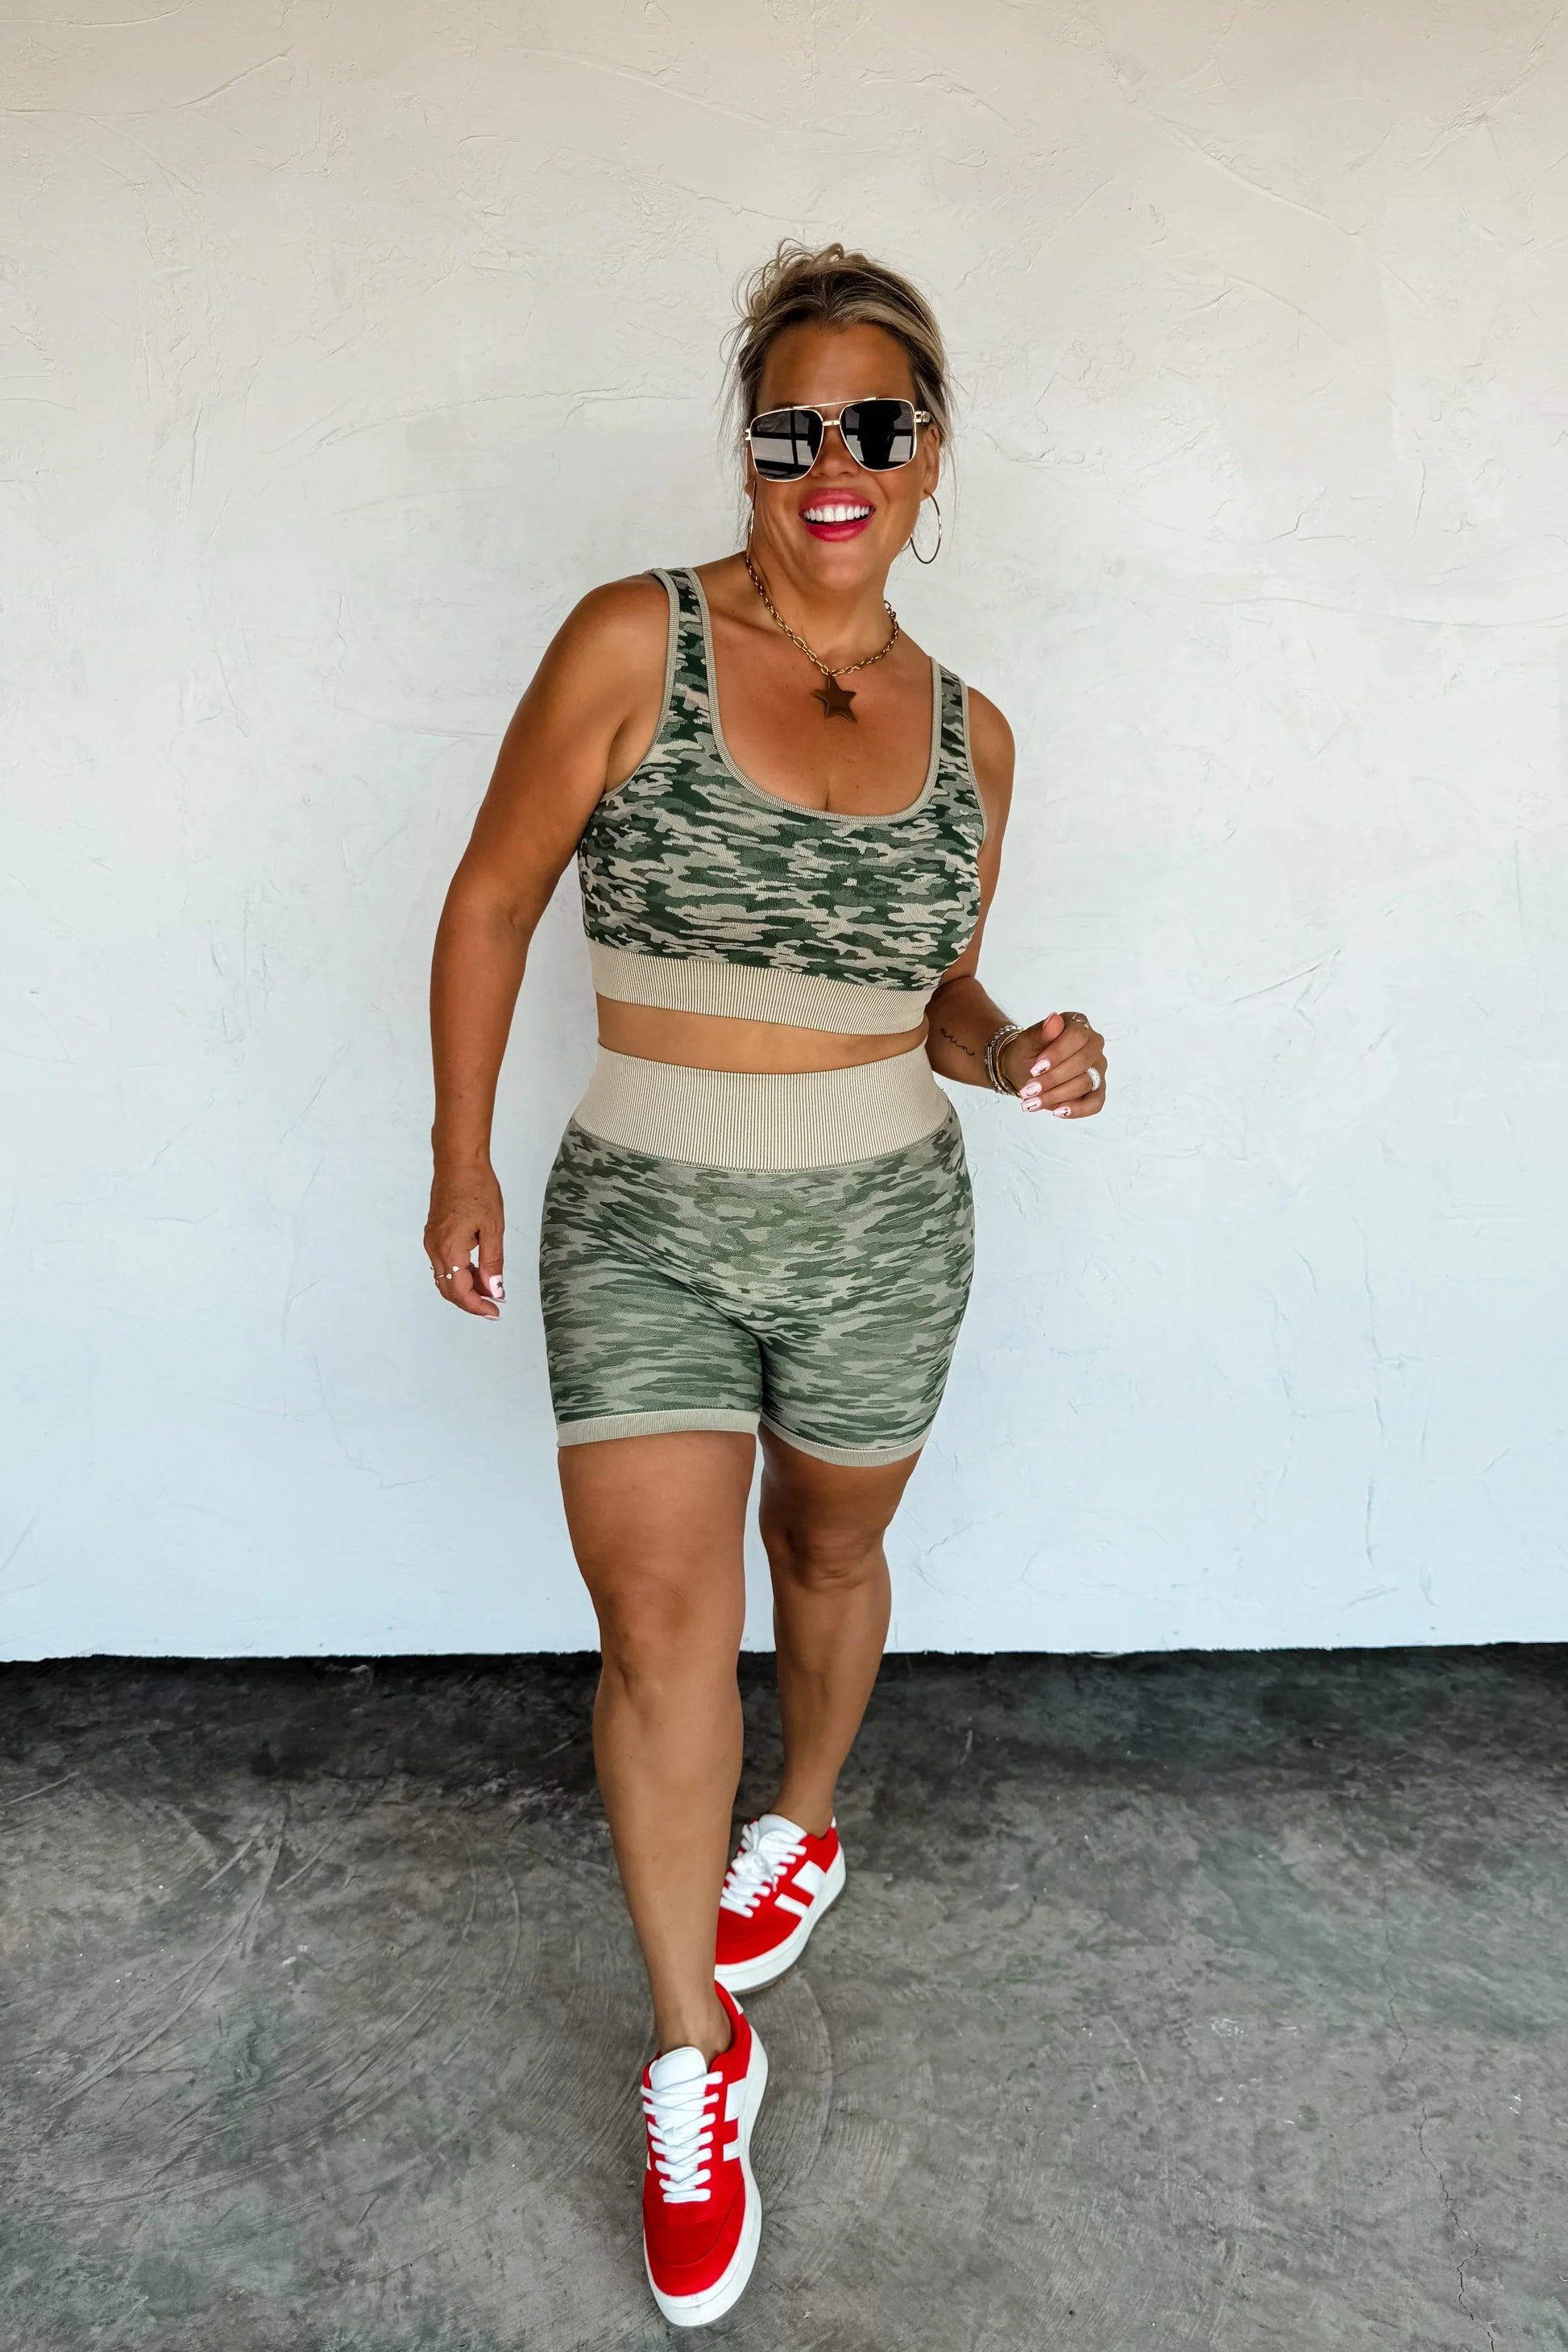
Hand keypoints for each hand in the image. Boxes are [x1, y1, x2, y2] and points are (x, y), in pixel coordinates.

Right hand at [425, 1159, 505, 1316]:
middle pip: (448, 1289)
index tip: (495, 1311)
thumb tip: (494, 1290)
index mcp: (450, 1249)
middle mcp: (435, 1249)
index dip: (477, 1306)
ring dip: (466, 1287)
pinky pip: (443, 1264)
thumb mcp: (493, 1227)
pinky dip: (460, 1273)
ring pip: (445, 1278)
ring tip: (491, 1287)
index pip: (459, 1291)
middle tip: (494, 1305)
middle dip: (471, 1301)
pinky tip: (478, 1270)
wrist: (458, 1162)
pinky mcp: (433, 1234)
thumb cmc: (478, 1190)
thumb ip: (492, 1262)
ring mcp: (431, 1241)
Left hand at [1000, 1010, 1106, 1118]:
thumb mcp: (1026, 1041)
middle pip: (1082, 1062)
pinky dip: (1077, 1110)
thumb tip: (1053, 1020)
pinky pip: (1095, 1103)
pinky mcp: (1097, 1089)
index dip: (1057, 1054)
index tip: (1036, 1068)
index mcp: (1078, 1025)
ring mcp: (1097, 1068)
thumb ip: (1041, 1032)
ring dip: (1057, 1095)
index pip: (1077, 1036)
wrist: (1025, 1069)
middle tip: (1029, 1089)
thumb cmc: (1029, 1051)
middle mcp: (1093, 1045)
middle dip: (1053, 1078)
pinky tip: (1057, 1112)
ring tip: (1033, 1101)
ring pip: (1085, 1083)